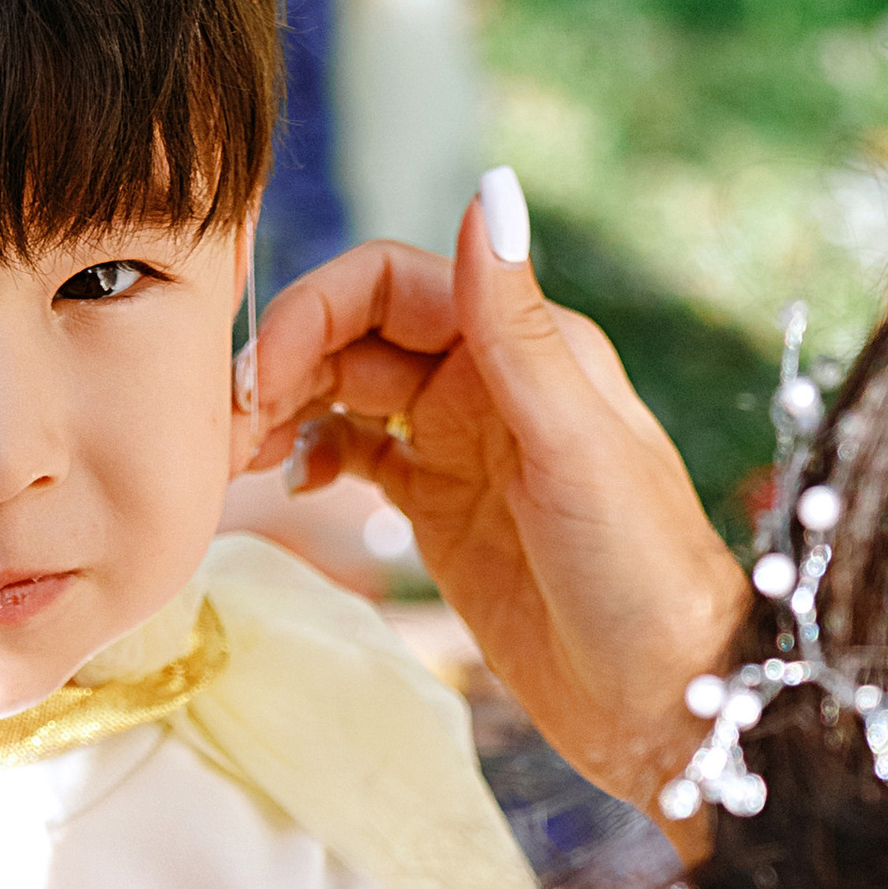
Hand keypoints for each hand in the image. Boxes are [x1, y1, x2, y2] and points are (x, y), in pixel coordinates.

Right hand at [247, 174, 747, 820]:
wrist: (662, 701)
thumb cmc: (642, 573)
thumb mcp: (577, 445)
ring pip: (344, 392)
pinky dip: (311, 457)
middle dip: (282, 366)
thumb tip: (487, 187)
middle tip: (224, 432)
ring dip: (284, 411)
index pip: (387, 282)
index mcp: (521, 342)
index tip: (258, 379)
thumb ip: (516, 327)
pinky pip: (356, 456)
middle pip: (354, 333)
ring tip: (235, 460)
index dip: (312, 314)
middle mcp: (484, 379)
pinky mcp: (438, 510)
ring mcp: (457, 445)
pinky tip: (290, 486)